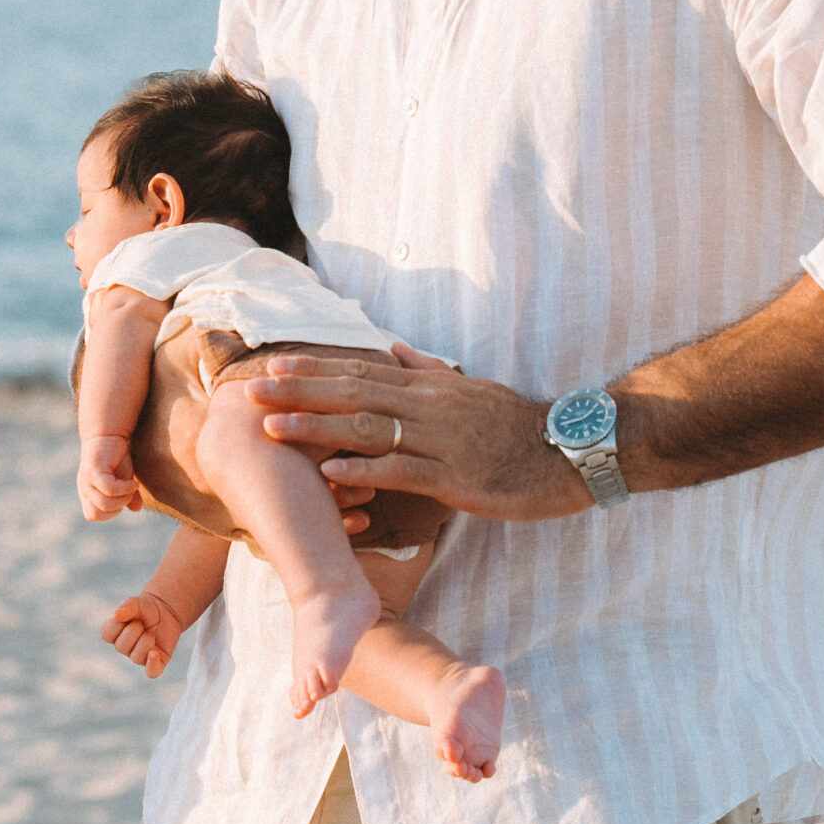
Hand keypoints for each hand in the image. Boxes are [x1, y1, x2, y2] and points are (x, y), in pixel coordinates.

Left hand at [78, 435, 142, 520]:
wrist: (111, 433)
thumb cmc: (117, 458)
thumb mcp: (125, 481)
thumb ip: (129, 497)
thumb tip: (137, 509)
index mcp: (88, 493)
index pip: (92, 515)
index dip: (109, 513)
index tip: (123, 499)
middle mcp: (84, 488)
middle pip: (95, 514)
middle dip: (116, 508)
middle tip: (128, 494)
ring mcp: (87, 479)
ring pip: (103, 503)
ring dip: (122, 499)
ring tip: (132, 487)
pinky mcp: (94, 470)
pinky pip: (108, 488)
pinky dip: (124, 489)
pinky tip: (134, 483)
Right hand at [102, 592, 186, 679]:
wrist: (167, 611)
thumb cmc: (147, 608)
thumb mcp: (138, 602)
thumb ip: (128, 606)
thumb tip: (117, 615)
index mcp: (115, 634)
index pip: (107, 634)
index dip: (117, 624)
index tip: (127, 615)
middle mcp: (125, 648)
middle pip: (121, 647)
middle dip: (134, 630)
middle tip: (143, 623)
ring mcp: (140, 656)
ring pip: (136, 658)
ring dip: (145, 642)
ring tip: (151, 633)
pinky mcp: (157, 662)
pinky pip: (152, 672)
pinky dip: (152, 665)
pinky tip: (155, 653)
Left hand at [246, 343, 592, 520]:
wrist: (571, 451)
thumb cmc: (517, 425)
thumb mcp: (469, 389)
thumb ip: (426, 370)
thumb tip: (392, 347)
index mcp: (427, 387)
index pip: (360, 371)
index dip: (314, 368)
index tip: (273, 364)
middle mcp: (427, 406)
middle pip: (353, 392)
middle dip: (300, 390)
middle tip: (252, 387)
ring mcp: (440, 441)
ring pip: (368, 428)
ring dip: (317, 427)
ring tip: (274, 427)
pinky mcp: (456, 476)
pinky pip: (402, 471)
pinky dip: (363, 469)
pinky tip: (329, 471)